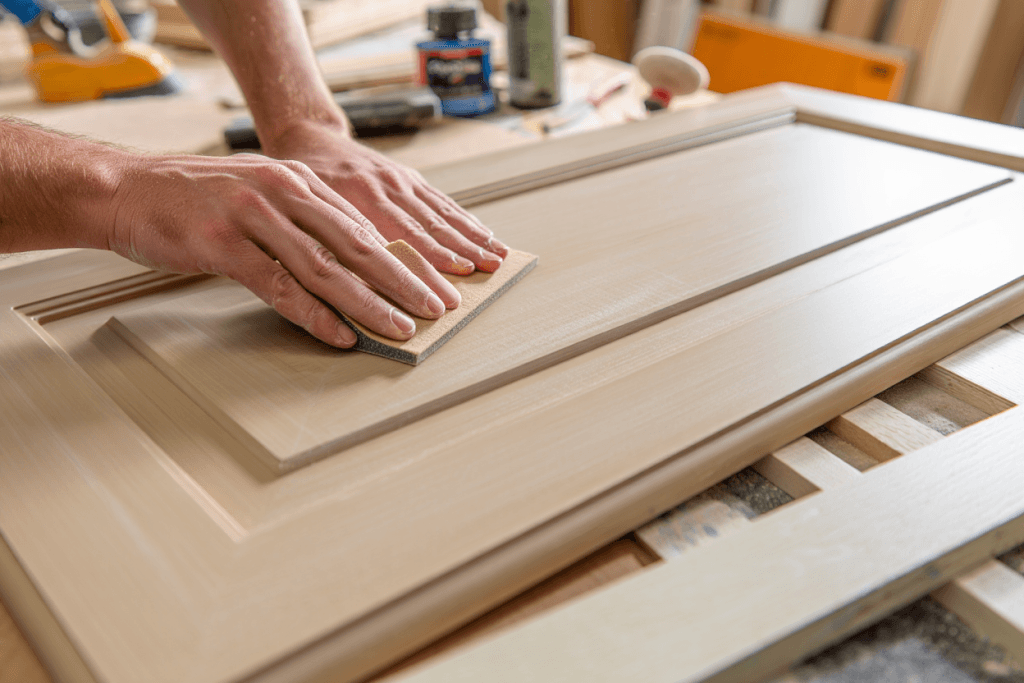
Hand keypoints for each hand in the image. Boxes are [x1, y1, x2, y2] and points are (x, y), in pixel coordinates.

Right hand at [106, 153, 461, 348]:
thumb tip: (350, 259)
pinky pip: (280, 286)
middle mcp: (283, 192)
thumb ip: (303, 219)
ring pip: (326, 268)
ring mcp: (254, 216)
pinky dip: (315, 315)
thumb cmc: (193, 199)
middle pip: (358, 245)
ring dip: (368, 304)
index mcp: (298, 180)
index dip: (405, 257)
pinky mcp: (224, 244)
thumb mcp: (258, 194)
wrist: (125, 190)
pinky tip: (340, 334)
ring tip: (398, 328)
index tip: (434, 282)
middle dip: (404, 281)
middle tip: (436, 308)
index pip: (365, 225)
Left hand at [261, 120, 508, 275]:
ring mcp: (399, 180)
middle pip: (426, 231)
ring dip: (471, 239)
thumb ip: (321, 246)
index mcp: (353, 198)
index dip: (423, 269)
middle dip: (456, 261)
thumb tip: (345, 291)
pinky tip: (485, 235)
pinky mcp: (409, 176)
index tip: (441, 293)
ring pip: (441, 214)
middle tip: (479, 284)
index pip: (396, 240)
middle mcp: (381, 187)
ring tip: (496, 260)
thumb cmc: (297, 183)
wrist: (308, 137)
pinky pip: (442, 200)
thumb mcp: (297, 213)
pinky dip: (466, 219)